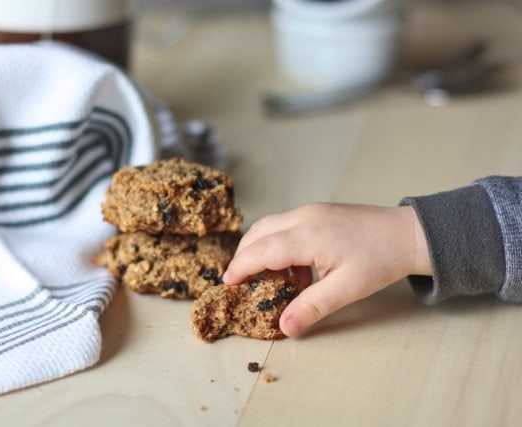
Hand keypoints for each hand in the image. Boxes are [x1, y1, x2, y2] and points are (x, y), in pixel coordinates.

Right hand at [222, 203, 430, 336]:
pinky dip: (279, 245)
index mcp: (307, 235)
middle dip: (244, 256)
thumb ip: (312, 306)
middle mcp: (303, 217)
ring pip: (270, 226)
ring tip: (270, 279)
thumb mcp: (347, 289)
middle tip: (242, 282)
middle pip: (258, 233)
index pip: (260, 250)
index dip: (240, 267)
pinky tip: (297, 269)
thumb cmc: (381, 259)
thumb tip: (284, 327)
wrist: (408, 233)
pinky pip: (286, 226)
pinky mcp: (318, 212)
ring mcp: (310, 211)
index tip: (228, 284)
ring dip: (262, 250)